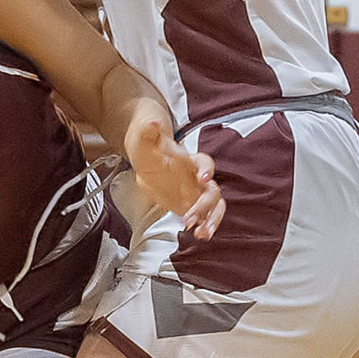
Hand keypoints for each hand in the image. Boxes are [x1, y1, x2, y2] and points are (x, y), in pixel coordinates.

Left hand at [124, 109, 224, 240]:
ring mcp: (196, 192)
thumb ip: (148, 132)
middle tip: (191, 218)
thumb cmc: (148, 148)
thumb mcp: (144, 140)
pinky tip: (198, 235)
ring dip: (212, 220)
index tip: (204, 176)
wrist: (145, 158)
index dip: (206, 168)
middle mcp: (197, 176)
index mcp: (189, 160)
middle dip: (205, 206)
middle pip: (212, 191)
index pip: (204, 162)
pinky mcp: (191, 204)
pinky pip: (205, 216)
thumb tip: (152, 122)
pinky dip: (204, 226)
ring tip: (203, 233)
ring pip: (214, 206)